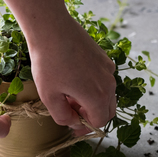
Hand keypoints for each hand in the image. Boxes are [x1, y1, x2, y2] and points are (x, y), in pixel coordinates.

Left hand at [28, 14, 116, 135]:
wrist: (51, 28)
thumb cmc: (48, 63)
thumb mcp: (49, 97)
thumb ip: (63, 117)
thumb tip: (73, 123)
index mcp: (98, 97)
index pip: (99, 122)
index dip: (85, 128)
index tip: (73, 127)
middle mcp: (109, 84)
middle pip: (107, 110)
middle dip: (91, 116)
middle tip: (72, 112)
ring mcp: (108, 69)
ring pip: (107, 95)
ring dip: (92, 101)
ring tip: (70, 94)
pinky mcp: (104, 58)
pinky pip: (104, 80)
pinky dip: (94, 86)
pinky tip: (74, 78)